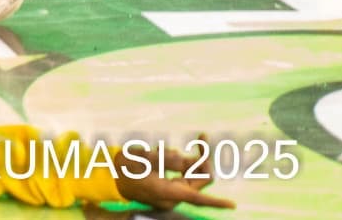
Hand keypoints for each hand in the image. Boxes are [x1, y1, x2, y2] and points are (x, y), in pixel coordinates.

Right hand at [96, 142, 232, 215]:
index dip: (217, 202)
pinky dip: (179, 163)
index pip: (199, 199)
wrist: (108, 175)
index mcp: (168, 192)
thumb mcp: (143, 157)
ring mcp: (169, 193)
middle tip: (202, 136)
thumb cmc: (124, 167)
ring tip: (171, 146)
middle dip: (200, 159)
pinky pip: (181, 176)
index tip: (234, 206)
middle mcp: (172, 195)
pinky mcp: (165, 189)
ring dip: (187, 159)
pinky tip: (164, 152)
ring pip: (190, 176)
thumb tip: (186, 158)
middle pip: (198, 180)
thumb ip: (166, 158)